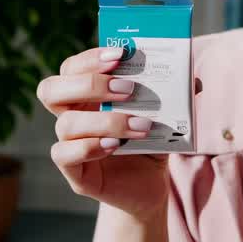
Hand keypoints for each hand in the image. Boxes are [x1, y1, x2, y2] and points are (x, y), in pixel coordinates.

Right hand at [37, 46, 169, 220]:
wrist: (150, 186)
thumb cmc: (150, 142)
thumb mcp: (163, 114)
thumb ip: (173, 95)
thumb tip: (192, 80)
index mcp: (85, 95)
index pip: (72, 68)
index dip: (89, 59)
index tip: (120, 55)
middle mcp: (71, 116)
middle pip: (50, 90)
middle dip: (88, 84)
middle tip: (127, 88)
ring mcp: (69, 144)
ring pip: (65, 125)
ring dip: (106, 121)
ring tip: (141, 125)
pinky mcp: (75, 172)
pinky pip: (64, 155)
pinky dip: (89, 147)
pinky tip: (115, 146)